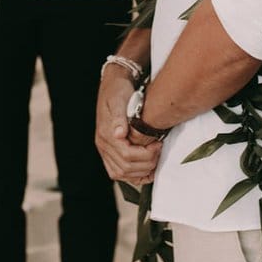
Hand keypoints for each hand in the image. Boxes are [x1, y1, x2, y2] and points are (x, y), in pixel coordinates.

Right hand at [95, 68, 160, 184]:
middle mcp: (103, 145)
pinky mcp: (110, 153)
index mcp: (105, 134)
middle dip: (146, 163)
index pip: (126, 155)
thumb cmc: (118, 91)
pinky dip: (134, 176)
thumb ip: (119, 117)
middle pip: (125, 168)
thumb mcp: (119, 98)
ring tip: (154, 158)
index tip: (158, 144)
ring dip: (141, 171)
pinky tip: (147, 170)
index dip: (146, 154)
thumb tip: (119, 134)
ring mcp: (106, 151)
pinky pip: (120, 172)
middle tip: (159, 149)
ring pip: (122, 174)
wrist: (113, 85)